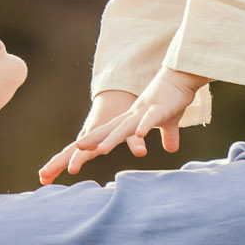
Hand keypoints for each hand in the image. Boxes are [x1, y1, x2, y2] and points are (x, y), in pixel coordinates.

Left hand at [37, 70, 202, 181]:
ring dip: (111, 138)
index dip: (83, 151)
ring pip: (122, 129)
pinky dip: (143, 127)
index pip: (100, 138)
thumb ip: (167, 136)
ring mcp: (141, 115)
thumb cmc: (169, 101)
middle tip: (68, 165)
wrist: (178, 78)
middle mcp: (128, 120)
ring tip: (100, 150)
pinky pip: (148, 120)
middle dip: (85, 149)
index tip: (66, 166)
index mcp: (125, 124)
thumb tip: (171, 149)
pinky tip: (139, 134)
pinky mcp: (157, 111)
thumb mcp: (167, 124)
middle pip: (103, 135)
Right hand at [38, 90, 134, 183]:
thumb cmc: (128, 114)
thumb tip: (141, 152)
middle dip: (56, 164)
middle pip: (68, 151)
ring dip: (53, 165)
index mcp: (97, 133)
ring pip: (65, 153)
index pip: (84, 148)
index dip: (78, 159)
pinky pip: (67, 155)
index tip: (71, 169)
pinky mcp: (83, 143)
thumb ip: (135, 141)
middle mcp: (86, 137)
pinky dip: (58, 164)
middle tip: (43, 176)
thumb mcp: (132, 128)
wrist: (118, 98)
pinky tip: (49, 176)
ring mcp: (82, 139)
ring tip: (42, 178)